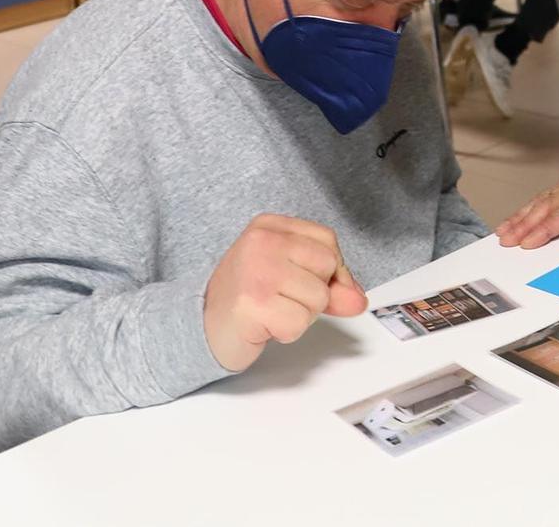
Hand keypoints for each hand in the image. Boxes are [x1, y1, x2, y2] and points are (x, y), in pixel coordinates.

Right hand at [201, 214, 366, 372]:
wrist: (200, 327)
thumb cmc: (246, 298)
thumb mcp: (288, 276)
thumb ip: (329, 283)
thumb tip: (358, 299)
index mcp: (269, 226)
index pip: (328, 241)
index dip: (331, 271)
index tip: (307, 284)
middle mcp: (262, 241)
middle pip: (327, 265)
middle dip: (315, 293)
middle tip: (281, 299)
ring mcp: (256, 270)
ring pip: (318, 297)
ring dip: (300, 315)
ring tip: (271, 311)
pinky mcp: (253, 303)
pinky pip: (299, 322)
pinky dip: (286, 332)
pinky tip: (264, 325)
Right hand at [496, 145, 558, 249]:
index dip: (548, 228)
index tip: (530, 241)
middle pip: (547, 209)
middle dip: (524, 226)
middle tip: (506, 241)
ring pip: (541, 203)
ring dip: (520, 218)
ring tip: (503, 234)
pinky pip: (543, 199)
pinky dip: (526, 209)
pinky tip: (515, 219)